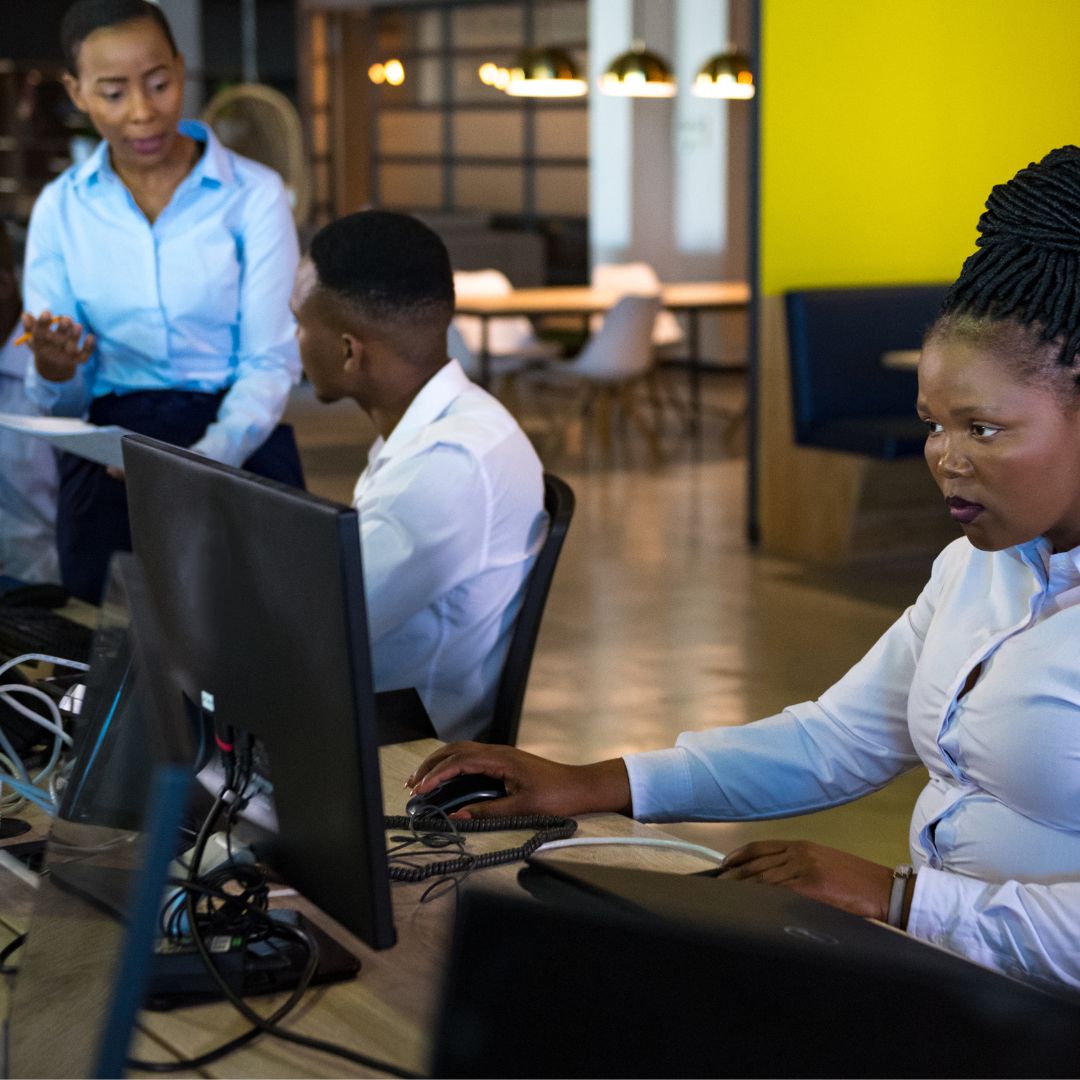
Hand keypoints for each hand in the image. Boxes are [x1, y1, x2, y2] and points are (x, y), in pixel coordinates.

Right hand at [22, 310, 95, 381]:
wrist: (53, 368)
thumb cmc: (43, 345)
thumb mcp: (33, 337)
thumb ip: (29, 326)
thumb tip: (26, 315)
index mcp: (40, 344)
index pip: (39, 334)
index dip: (42, 323)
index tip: (47, 312)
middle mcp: (53, 351)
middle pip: (58, 340)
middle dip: (63, 328)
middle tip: (66, 318)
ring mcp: (66, 356)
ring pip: (72, 347)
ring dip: (75, 336)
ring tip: (78, 326)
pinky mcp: (78, 360)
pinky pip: (84, 355)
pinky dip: (89, 347)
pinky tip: (91, 336)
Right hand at [406, 741, 632, 819]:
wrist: (580, 787)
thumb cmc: (556, 796)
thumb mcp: (521, 809)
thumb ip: (486, 812)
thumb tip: (457, 816)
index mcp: (500, 759)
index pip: (459, 761)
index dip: (436, 775)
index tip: (419, 790)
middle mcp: (498, 751)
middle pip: (455, 751)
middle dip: (431, 766)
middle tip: (412, 785)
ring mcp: (501, 754)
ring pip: (462, 751)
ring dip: (440, 764)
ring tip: (422, 781)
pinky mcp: (504, 761)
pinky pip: (472, 757)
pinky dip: (454, 766)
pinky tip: (447, 778)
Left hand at [719, 839, 893, 920]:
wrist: (885, 889)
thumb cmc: (857, 881)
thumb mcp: (824, 864)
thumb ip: (798, 867)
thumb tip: (772, 881)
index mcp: (802, 845)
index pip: (760, 848)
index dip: (738, 856)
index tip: (723, 866)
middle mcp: (799, 853)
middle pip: (756, 864)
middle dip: (734, 876)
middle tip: (716, 887)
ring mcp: (804, 868)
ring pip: (763, 879)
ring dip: (742, 889)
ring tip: (725, 898)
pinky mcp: (811, 887)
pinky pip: (778, 892)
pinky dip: (761, 899)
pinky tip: (749, 906)